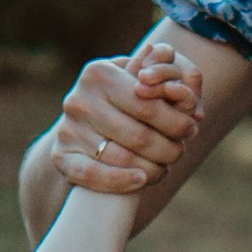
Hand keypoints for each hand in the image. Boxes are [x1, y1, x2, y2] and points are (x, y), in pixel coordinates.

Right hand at [42, 35, 200, 200]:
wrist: (82, 122)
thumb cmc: (121, 98)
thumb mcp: (137, 78)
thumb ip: (161, 74)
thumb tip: (184, 70)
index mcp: (99, 73)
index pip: (148, 103)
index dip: (175, 121)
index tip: (191, 130)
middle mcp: (79, 99)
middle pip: (138, 135)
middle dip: (167, 148)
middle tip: (180, 152)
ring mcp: (67, 128)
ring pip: (120, 157)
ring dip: (151, 169)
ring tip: (164, 168)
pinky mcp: (60, 155)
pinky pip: (91, 174)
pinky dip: (119, 181)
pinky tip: (140, 180)